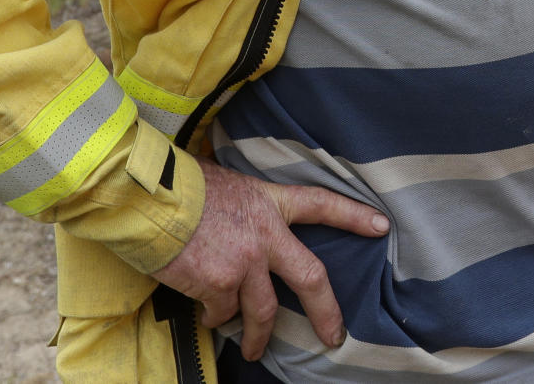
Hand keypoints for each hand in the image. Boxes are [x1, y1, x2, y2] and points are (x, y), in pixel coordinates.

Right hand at [151, 158, 389, 360]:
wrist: (153, 198)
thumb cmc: (184, 186)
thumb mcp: (228, 184)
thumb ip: (246, 206)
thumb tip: (243, 221)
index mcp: (270, 202)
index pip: (321, 204)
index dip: (352, 216)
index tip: (380, 226)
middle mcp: (265, 234)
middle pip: (311, 278)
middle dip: (327, 312)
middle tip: (334, 336)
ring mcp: (245, 263)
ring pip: (263, 312)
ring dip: (259, 337)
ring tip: (255, 350)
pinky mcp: (219, 286)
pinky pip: (222, 314)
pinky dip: (214, 316)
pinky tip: (204, 308)